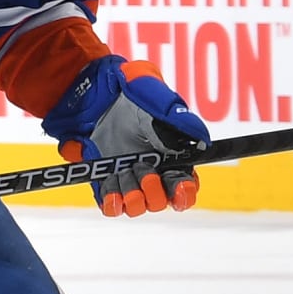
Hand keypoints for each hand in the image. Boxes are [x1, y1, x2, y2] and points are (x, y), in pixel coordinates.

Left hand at [42, 56, 209, 217]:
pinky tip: (113, 193)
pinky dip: (113, 203)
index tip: (180, 189)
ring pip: (137, 206)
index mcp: (170, 153)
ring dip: (134, 197)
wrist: (89, 87)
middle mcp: (150, 169)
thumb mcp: (155, 95)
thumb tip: (202, 140)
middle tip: (144, 169)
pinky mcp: (102, 179)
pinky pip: (111, 205)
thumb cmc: (126, 87)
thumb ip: (179, 118)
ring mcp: (125, 176)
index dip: (185, 192)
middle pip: (161, 200)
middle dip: (155, 191)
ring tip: (125, 174)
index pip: (184, 184)